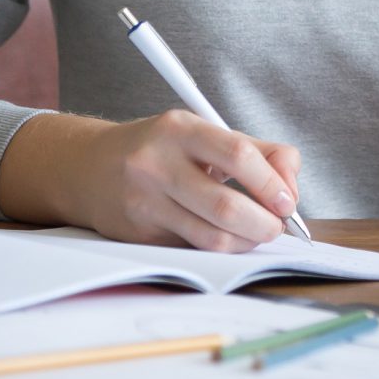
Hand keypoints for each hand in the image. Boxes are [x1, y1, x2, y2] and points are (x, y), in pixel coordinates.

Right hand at [0, 110, 301, 252]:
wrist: (88, 168)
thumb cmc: (160, 149)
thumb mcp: (203, 134)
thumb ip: (258, 152)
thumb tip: (291, 187)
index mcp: (180, 130)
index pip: (238, 156)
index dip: (271, 184)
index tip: (287, 201)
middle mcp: (157, 164)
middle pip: (226, 207)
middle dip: (264, 224)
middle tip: (276, 226)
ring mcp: (145, 203)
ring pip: (211, 237)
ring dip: (246, 242)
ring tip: (256, 233)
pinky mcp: (139, 235)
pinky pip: (192, 249)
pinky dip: (219, 247)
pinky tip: (224, 236)